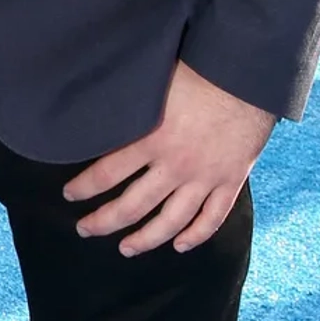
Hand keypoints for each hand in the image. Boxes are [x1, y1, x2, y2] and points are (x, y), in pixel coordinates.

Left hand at [63, 61, 273, 256]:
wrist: (249, 77)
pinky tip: (180, 245)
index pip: (106, 174)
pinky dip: (196, 235)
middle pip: (132, 207)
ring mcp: (204, 177)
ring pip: (170, 222)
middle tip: (85, 230)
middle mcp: (176, 165)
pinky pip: (212, 218)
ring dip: (145, 239)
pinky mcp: (230, 180)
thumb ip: (128, 105)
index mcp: (152, 139)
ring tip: (126, 248)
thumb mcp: (154, 84)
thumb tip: (94, 106)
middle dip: (103, 222)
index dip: (83, 188)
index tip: (70, 196)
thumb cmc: (200, 72)